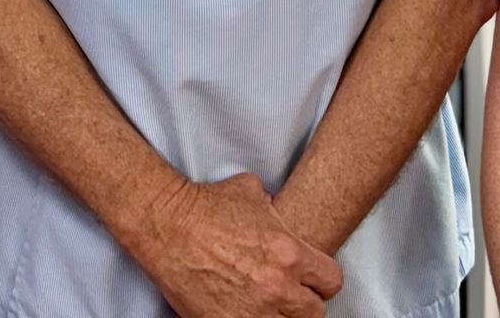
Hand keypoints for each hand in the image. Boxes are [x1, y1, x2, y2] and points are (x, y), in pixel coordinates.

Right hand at [125, 173, 343, 317]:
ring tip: (266, 309)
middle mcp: (276, 287)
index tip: (312, 281)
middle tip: (289, 298)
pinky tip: (243, 312)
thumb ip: (275, 210)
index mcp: (289, 254)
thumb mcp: (252, 193)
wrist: (168, 225)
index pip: (331, 281)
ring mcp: (251, 312)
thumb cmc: (206, 206)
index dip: (322, 281)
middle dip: (303, 304)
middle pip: (314, 313)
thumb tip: (277, 210)